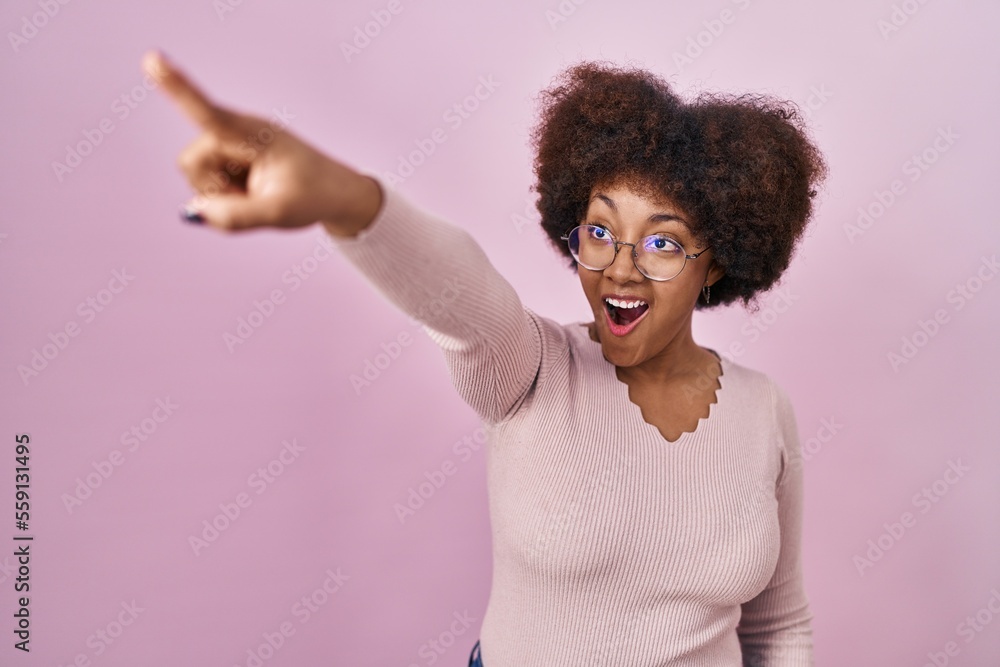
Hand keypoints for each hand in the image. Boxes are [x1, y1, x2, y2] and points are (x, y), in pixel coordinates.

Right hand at [143, 50, 380, 231]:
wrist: (335, 194)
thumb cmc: (314, 196)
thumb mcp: (280, 213)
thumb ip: (237, 217)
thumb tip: (196, 211)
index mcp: (253, 132)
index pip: (209, 112)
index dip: (177, 88)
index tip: (153, 59)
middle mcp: (236, 131)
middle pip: (191, 162)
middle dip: (213, 189)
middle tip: (254, 200)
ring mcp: (230, 143)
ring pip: (195, 175)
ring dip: (220, 195)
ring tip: (258, 194)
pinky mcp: (228, 157)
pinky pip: (206, 184)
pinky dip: (225, 197)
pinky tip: (253, 193)